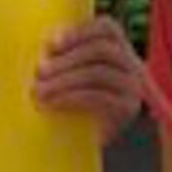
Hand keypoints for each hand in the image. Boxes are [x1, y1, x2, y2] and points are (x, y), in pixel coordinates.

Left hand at [33, 17, 147, 143]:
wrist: (85, 143)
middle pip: (102, 49)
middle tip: (38, 71)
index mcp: (118, 49)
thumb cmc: (71, 102)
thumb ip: (61, 56)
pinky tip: (53, 102)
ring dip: (64, 79)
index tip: (52, 44)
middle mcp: (131, 65)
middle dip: (66, 59)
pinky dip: (71, 97)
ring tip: (39, 90)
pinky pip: (100, 96)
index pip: (108, 28)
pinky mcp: (128, 108)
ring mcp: (133, 86)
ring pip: (99, 72)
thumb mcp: (68, 74)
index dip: (80, 31)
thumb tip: (42, 49)